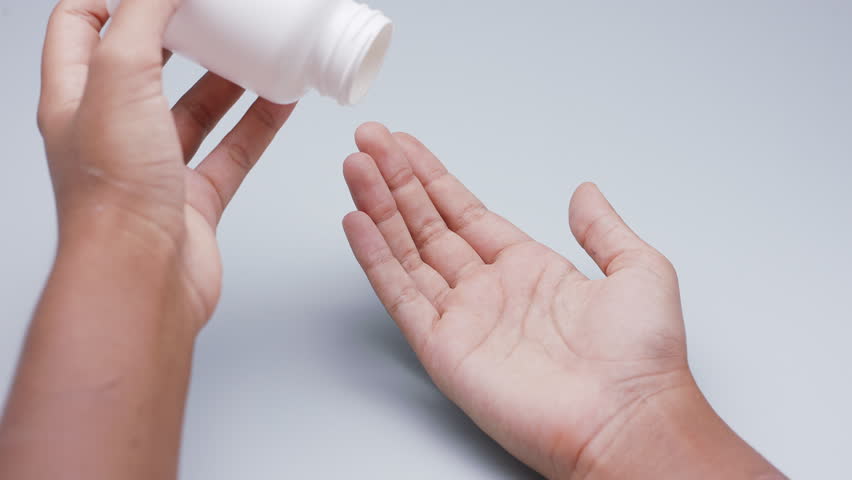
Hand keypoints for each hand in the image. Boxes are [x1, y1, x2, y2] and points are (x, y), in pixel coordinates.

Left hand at [38, 0, 294, 330]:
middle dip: (180, 35)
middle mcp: (112, 132)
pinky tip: (281, 101)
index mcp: (75, 99)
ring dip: (227, 79)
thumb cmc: (114, 196)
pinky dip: (258, 125)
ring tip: (256, 49)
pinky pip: (232, 151)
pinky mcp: (194, 198)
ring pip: (195, 110)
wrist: (142, 278)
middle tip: (213, 14)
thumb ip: (139, 21)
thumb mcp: (118, 79)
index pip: (78, 26)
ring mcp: (155, 167)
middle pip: (144, 66)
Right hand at [342, 123, 782, 478]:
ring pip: (407, 251)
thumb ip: (603, 228)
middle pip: (429, 224)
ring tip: (355, 166)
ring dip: (379, 207)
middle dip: (396, 180)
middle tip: (368, 140)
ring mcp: (462, 318)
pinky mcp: (443, 348)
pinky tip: (357, 222)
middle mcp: (489, 291)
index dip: (433, 178)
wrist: (627, 419)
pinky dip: (375, 258)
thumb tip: (584, 191)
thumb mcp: (639, 270)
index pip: (465, 214)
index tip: (404, 147)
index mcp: (528, 270)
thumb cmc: (641, 359)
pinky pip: (401, 294)